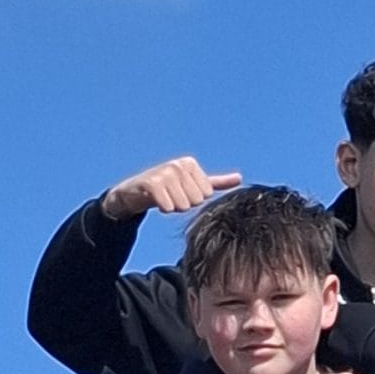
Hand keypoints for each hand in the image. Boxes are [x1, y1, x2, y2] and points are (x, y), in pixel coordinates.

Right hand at [99, 157, 241, 220]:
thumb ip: (217, 183)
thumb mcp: (194, 184)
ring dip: (172, 207)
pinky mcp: (151, 183)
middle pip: (196, 201)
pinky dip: (163, 208)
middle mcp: (178, 164)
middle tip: (171, 196)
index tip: (181, 192)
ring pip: (182, 206)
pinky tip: (156, 201)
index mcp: (190, 164)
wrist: (134, 193)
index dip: (193, 200)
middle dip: (183, 204)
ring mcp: (164, 172)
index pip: (206, 196)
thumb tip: (240, 179)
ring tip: (164, 198)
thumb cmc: (168, 189)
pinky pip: (168, 207)